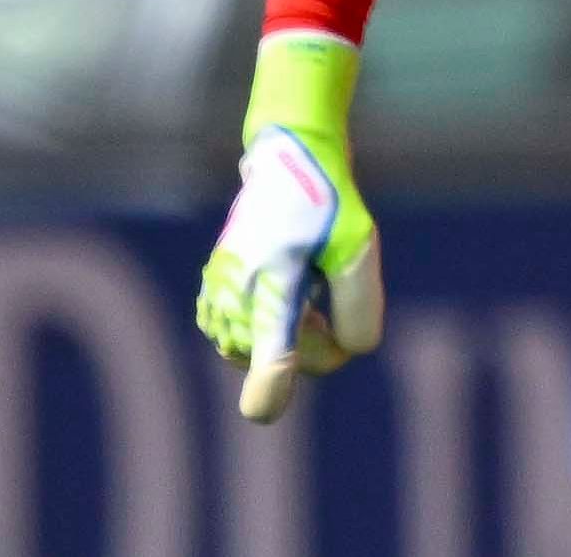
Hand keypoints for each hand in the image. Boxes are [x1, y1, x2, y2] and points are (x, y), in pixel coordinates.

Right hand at [197, 33, 383, 423]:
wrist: (285, 162)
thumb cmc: (327, 203)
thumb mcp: (358, 245)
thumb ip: (359, 305)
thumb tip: (350, 353)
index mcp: (274, 285)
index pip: (271, 356)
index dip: (273, 387)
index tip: (265, 408)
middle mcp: (234, 300)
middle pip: (286, 363)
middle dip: (319, 342)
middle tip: (330, 291)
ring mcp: (216, 303)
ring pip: (265, 356)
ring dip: (295, 334)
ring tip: (308, 285)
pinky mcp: (211, 303)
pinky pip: (249, 344)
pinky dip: (273, 330)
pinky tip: (287, 293)